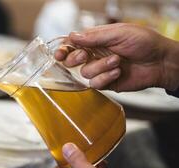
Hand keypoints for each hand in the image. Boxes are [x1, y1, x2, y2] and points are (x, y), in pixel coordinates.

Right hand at [56, 23, 178, 91]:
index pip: (72, 44)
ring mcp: (99, 69)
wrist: (160, 62)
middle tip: (85, 55)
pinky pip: (95, 83)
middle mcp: (94, 55)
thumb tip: (72, 36)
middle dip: (75, 58)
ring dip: (100, 66)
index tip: (59, 53)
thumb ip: (95, 37)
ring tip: (117, 61)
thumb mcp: (119, 33)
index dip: (63, 48)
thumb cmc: (143, 42)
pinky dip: (106, 77)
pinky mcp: (105, 82)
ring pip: (84, 72)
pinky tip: (118, 71)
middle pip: (71, 60)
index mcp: (95, 40)